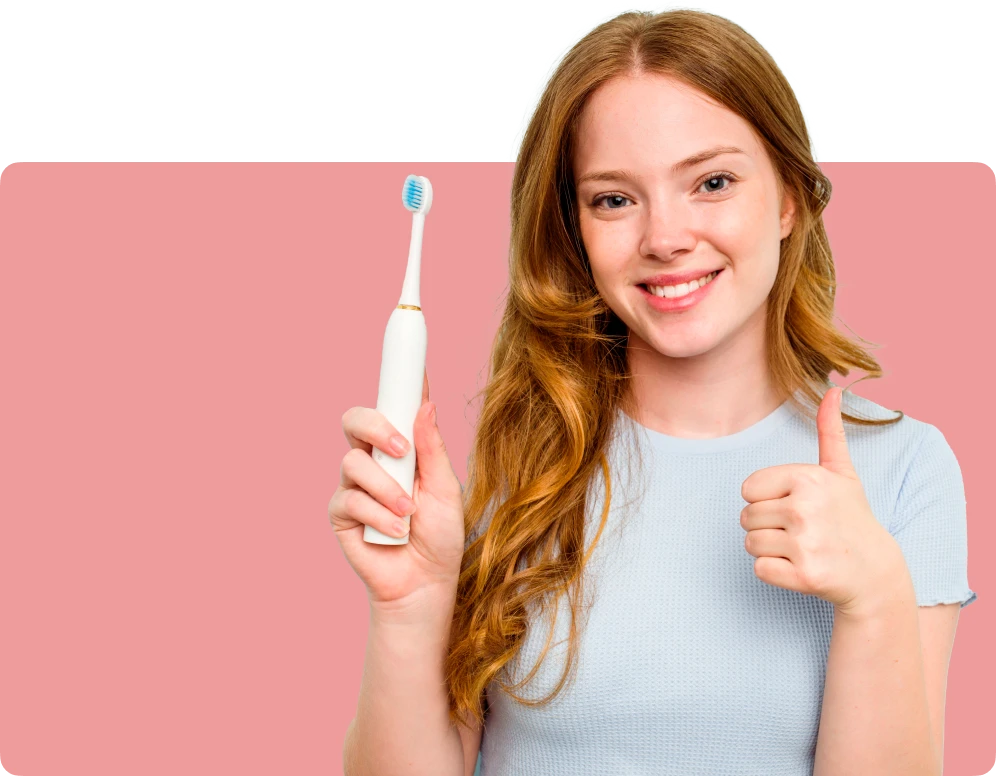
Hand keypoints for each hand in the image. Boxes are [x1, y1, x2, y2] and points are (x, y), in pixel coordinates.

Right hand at [329, 367, 466, 609]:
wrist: (426, 584)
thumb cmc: (440, 537)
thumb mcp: (446, 488)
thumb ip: (433, 448)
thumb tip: (426, 403)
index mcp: (404, 447)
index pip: (395, 405)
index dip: (398, 378)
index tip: (409, 356)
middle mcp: (375, 460)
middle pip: (356, 419)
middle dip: (377, 428)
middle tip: (402, 449)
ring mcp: (355, 485)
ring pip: (353, 461)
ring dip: (386, 488)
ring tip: (408, 512)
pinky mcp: (341, 513)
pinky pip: (350, 499)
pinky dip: (378, 515)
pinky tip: (394, 532)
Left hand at [740, 386, 905, 615]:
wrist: (875, 572)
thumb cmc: (851, 517)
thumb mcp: (842, 472)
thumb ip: (830, 431)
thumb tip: (833, 389)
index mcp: (808, 478)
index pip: (747, 489)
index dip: (766, 499)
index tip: (796, 506)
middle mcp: (806, 508)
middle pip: (746, 516)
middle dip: (767, 525)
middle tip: (801, 531)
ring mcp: (806, 544)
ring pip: (750, 543)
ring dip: (770, 549)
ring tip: (802, 548)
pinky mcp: (804, 576)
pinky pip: (759, 569)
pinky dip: (775, 572)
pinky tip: (802, 568)